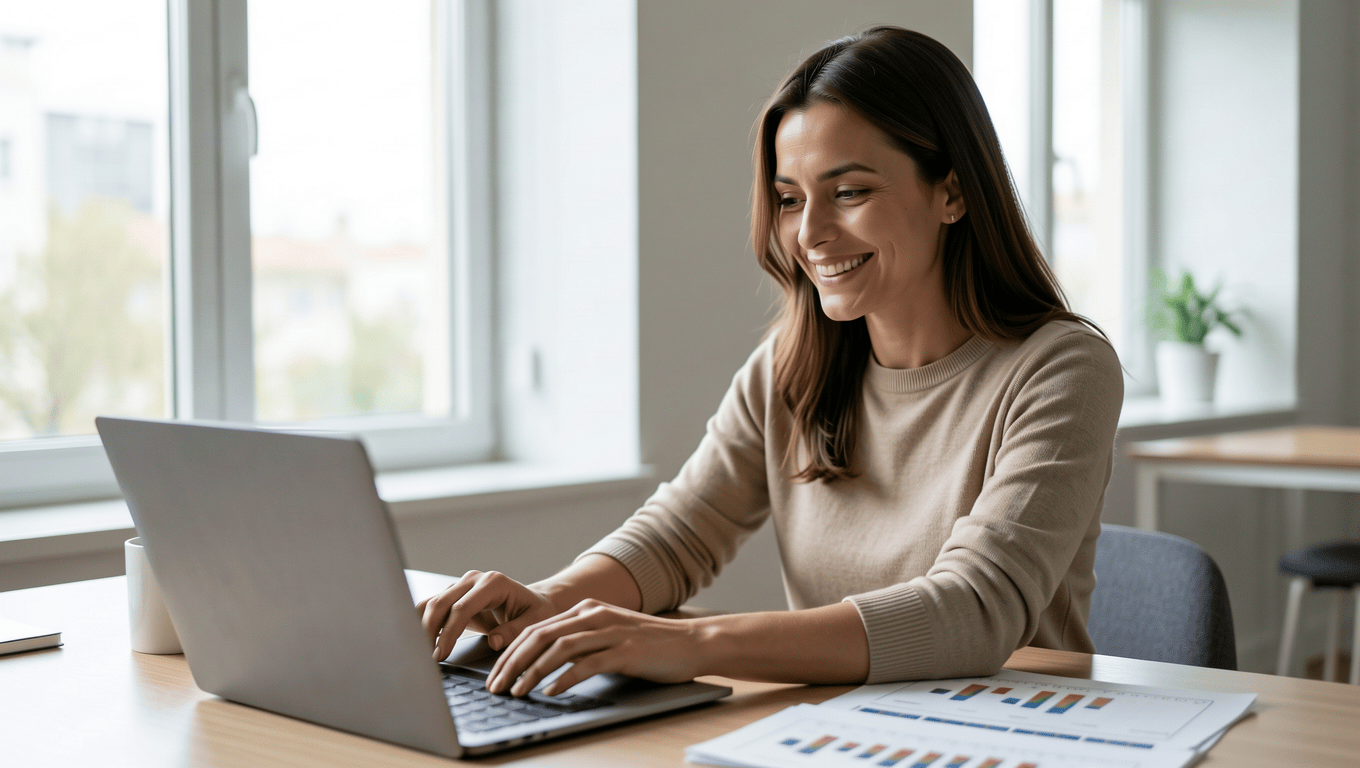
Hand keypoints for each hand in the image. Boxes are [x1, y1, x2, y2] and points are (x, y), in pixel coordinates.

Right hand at [416, 570, 561, 660]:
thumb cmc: (536, 612)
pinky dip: (423, 624)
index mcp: (494, 583)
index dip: (449, 633)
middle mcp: (474, 579)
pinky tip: (425, 644)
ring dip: (422, 628)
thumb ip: (514, 631)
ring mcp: (462, 585)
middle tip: (428, 660)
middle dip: (429, 632)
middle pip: (440, 603)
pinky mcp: (454, 595)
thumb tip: (494, 641)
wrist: (533, 602)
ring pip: (431, 604)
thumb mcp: (534, 622)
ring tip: (422, 654)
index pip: (462, 608)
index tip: (442, 655)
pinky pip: (432, 608)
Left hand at [486, 599, 708, 696]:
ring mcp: (610, 632)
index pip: (536, 629)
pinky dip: (564, 678)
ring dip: (532, 671)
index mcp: (587, 610)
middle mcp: (595, 616)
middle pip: (540, 636)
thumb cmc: (650, 644)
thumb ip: (580, 642)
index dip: (510, 652)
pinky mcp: (626, 651)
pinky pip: (587, 664)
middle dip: (512, 662)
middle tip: (496, 687)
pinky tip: (550, 691)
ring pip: (559, 648)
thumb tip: (543, 664)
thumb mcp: (608, 635)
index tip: (495, 675)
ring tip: (516, 691)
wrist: (693, 642)